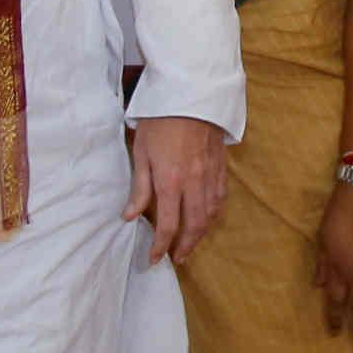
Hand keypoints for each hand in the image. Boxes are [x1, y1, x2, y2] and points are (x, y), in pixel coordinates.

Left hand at [124, 115, 227, 263]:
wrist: (191, 94)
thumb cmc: (160, 120)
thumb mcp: (141, 152)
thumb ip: (139, 187)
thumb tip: (131, 215)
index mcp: (170, 181)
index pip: (168, 225)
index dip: (161, 246)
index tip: (154, 258)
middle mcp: (194, 184)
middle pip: (194, 226)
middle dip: (185, 246)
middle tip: (176, 258)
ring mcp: (210, 176)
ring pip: (210, 215)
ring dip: (201, 234)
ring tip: (190, 244)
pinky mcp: (221, 167)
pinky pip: (220, 199)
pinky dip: (213, 214)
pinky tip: (207, 218)